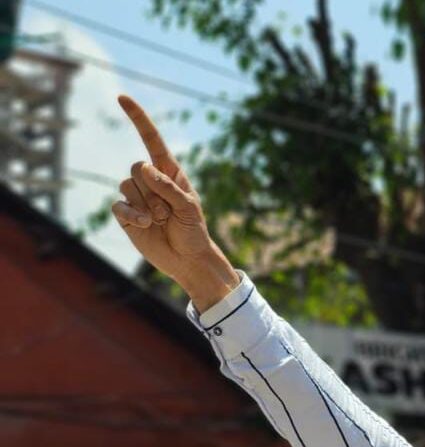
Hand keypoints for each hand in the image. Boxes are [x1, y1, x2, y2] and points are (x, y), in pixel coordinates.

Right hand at [112, 95, 237, 310]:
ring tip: (161, 221)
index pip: (151, 141)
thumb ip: (169, 187)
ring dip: (145, 206)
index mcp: (170, 172)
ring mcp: (137, 196)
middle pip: (136, 168)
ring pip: (126, 186)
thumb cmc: (194, 231)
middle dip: (152, 190)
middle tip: (169, 211)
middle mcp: (151, 181)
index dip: (138, 119)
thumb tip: (145, 168)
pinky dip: (131, 214)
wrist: (187, 259)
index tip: (122, 98)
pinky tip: (145, 225)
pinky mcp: (126, 214)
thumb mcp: (189, 207)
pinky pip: (118, 205)